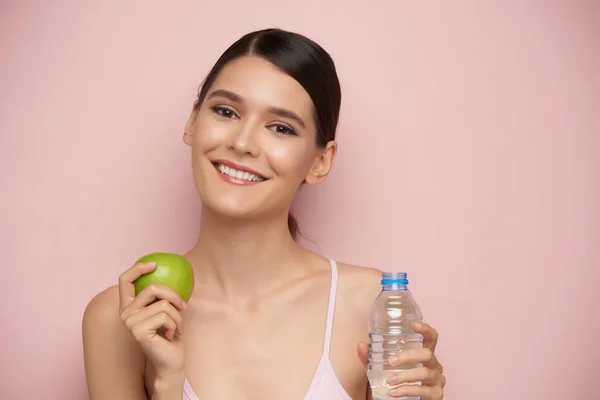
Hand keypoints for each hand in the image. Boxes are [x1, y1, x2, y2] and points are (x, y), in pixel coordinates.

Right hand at [118, 261, 187, 378]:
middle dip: (173, 296)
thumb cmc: (171, 334)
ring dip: (177, 316)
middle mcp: (125, 313)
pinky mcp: (138, 330)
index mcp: (129, 306)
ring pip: (163, 304)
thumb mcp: (168, 309)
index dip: (137, 268)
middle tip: (184, 307)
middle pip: (151, 288)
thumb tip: (172, 270)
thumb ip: (163, 295)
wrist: (172, 360)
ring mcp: (129, 322)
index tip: (155, 264)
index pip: (125, 280)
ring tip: (176, 328)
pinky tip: (171, 336)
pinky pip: (165, 316)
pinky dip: (175, 324)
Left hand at [358, 322, 445, 399]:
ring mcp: (437, 380)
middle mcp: (434, 364)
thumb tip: (362, 345)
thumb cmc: (397, 381)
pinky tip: (394, 392)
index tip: (413, 325)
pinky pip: (423, 391)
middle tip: (391, 360)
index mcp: (423, 354)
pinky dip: (407, 391)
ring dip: (405, 376)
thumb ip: (371, 358)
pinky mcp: (436, 395)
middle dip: (408, 356)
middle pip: (427, 354)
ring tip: (389, 381)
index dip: (426, 329)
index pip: (431, 337)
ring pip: (425, 373)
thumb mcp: (382, 368)